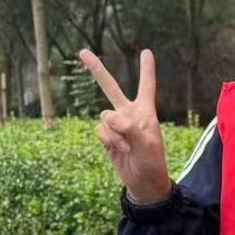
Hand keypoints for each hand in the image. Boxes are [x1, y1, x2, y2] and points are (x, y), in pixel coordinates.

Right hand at [82, 49, 171, 204]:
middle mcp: (129, 113)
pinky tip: (119, 150)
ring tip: (128, 148)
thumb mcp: (146, 145)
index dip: (146, 69)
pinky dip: (108, 141)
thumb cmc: (151, 162)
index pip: (146, 86)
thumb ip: (128, 128)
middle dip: (96, 70)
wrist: (142, 182)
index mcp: (145, 111)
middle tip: (82, 51)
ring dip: (114, 134)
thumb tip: (107, 116)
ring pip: (104, 118)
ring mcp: (116, 125)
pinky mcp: (106, 136)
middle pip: (110, 88)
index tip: (146, 52)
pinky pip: (99, 131)